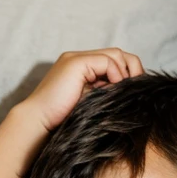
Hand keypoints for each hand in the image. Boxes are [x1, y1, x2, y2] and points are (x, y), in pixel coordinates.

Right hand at [20, 48, 144, 131]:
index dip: (128, 74)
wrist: (39, 123)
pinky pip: (108, 61)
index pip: (114, 61)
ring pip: (115, 55)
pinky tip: (113, 88)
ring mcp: (76, 58)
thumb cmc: (62, 120)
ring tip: (124, 90)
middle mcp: (79, 58)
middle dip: (133, 70)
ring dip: (125, 73)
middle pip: (118, 54)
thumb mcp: (91, 103)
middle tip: (137, 89)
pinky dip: (116, 74)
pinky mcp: (76, 63)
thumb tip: (131, 92)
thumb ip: (106, 92)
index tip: (134, 92)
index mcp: (81, 68)